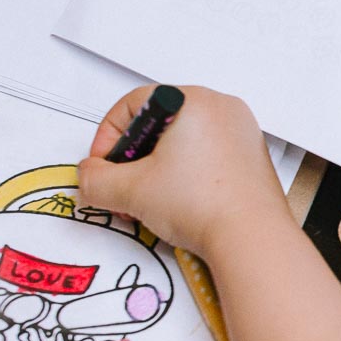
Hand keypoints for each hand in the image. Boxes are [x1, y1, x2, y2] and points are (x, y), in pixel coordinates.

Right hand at [75, 85, 287, 256]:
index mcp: (194, 100)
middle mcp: (222, 108)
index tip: (103, 166)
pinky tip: (179, 205)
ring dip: (157, 171)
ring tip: (150, 203)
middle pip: (159, 124)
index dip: (108, 137)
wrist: (251, 239)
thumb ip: (96, 179)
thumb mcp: (131, 190)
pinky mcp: (252, 158)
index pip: (134, 104)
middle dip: (133, 160)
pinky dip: (186, 176)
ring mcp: (242, 133)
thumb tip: (89, 175)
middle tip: (124, 188)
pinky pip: (207, 157)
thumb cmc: (202, 205)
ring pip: (183, 143)